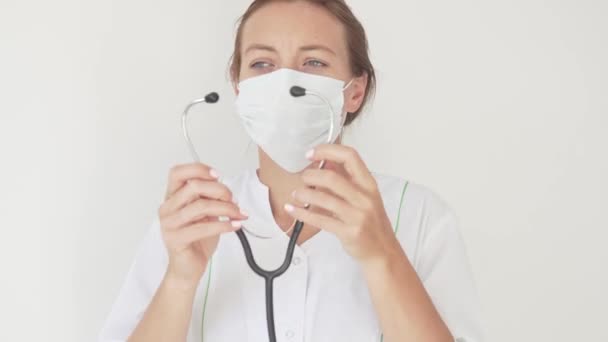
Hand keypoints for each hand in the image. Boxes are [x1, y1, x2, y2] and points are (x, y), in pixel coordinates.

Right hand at [158, 163, 247, 285]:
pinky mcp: (176, 239)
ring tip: (238, 214)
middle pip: (193, 186)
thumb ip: (210, 199)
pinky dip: (224, 225)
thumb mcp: (205, 214)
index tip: (217, 175)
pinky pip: (203, 227)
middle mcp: (167, 208)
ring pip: (201, 206)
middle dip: (219, 190)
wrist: (188, 268)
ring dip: (226, 208)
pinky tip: (235, 225)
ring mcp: (169, 224)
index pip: (178, 173)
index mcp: (172, 198)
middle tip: (233, 200)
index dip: (198, 169)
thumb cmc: (196, 240)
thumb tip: (227, 190)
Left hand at [284, 145, 399, 265]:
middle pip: (332, 177)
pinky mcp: (349, 232)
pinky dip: (302, 213)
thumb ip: (347, 180)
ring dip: (304, 193)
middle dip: (311, 175)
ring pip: (324, 198)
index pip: (350, 157)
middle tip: (303, 178)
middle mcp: (365, 198)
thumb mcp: (364, 197)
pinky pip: (320, 219)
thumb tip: (326, 162)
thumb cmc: (371, 223)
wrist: (383, 251)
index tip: (311, 153)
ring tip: (296, 193)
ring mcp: (358, 215)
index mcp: (369, 184)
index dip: (327, 151)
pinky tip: (292, 209)